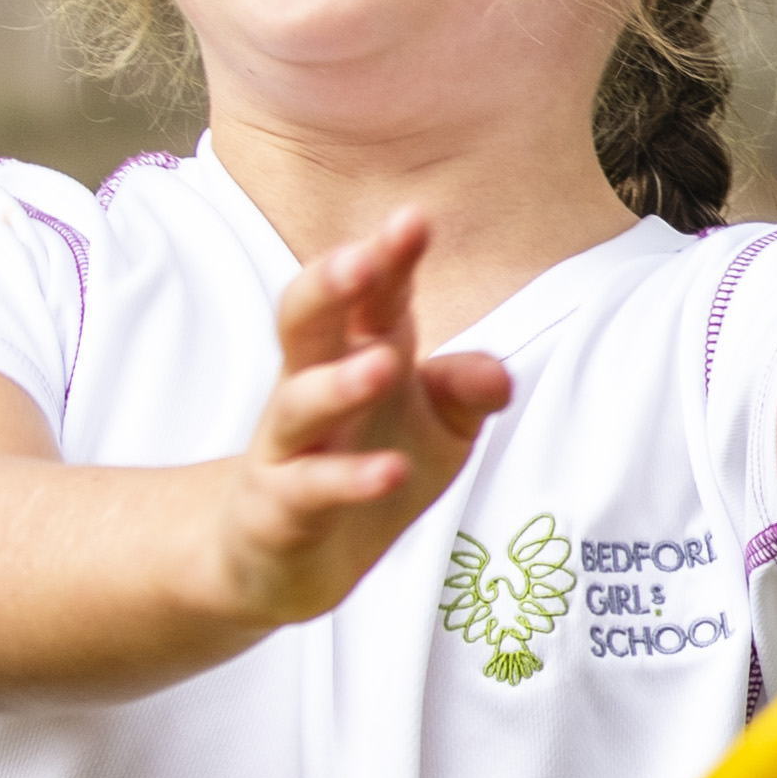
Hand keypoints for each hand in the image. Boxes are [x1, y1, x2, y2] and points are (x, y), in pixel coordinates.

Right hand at [201, 208, 512, 635]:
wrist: (284, 559)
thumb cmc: (366, 464)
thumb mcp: (437, 430)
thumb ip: (465, 393)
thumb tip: (499, 376)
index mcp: (355, 351)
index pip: (370, 295)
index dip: (389, 257)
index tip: (414, 218)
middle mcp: (309, 385)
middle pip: (306, 321)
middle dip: (330, 286)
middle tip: (363, 259)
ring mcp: (287, 446)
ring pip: (298, 403)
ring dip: (339, 382)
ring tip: (384, 364)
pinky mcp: (277, 508)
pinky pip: (310, 487)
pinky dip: (349, 479)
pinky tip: (391, 471)